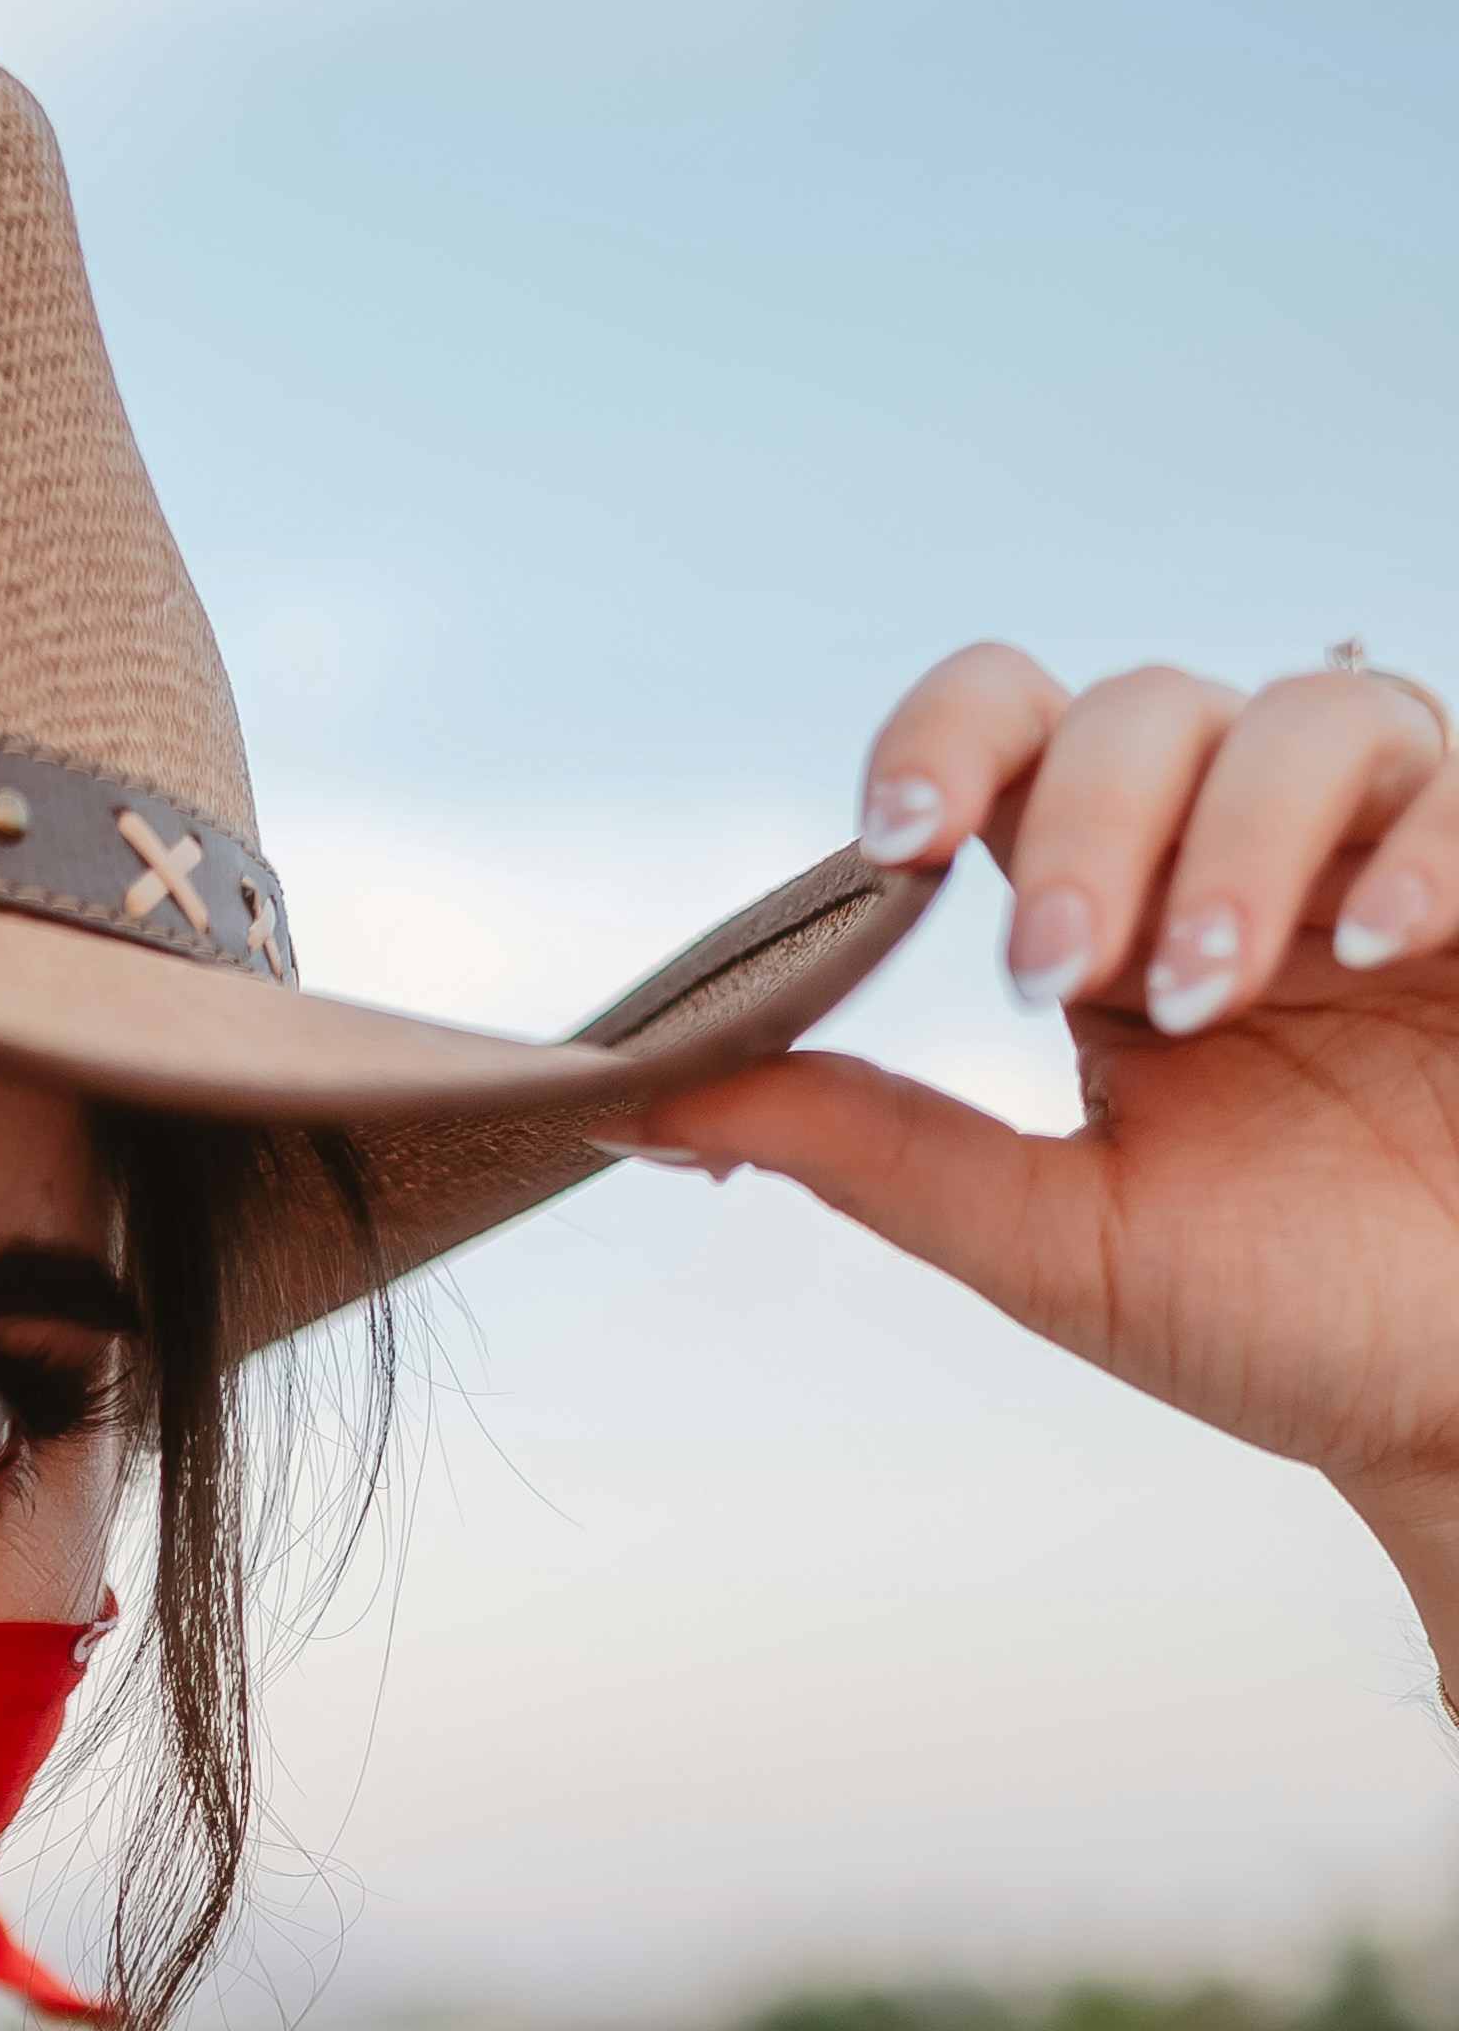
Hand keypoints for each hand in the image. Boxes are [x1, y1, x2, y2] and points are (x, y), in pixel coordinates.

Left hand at [622, 645, 1458, 1518]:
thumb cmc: (1278, 1321)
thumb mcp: (1052, 1241)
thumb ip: (871, 1150)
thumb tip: (648, 1101)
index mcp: (1110, 916)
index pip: (1009, 742)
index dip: (944, 747)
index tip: (893, 843)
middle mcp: (1240, 851)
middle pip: (1143, 710)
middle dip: (1087, 828)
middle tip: (1051, 977)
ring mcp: (1388, 853)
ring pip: (1311, 714)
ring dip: (1234, 842)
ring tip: (1208, 990)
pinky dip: (1415, 852)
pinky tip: (1373, 947)